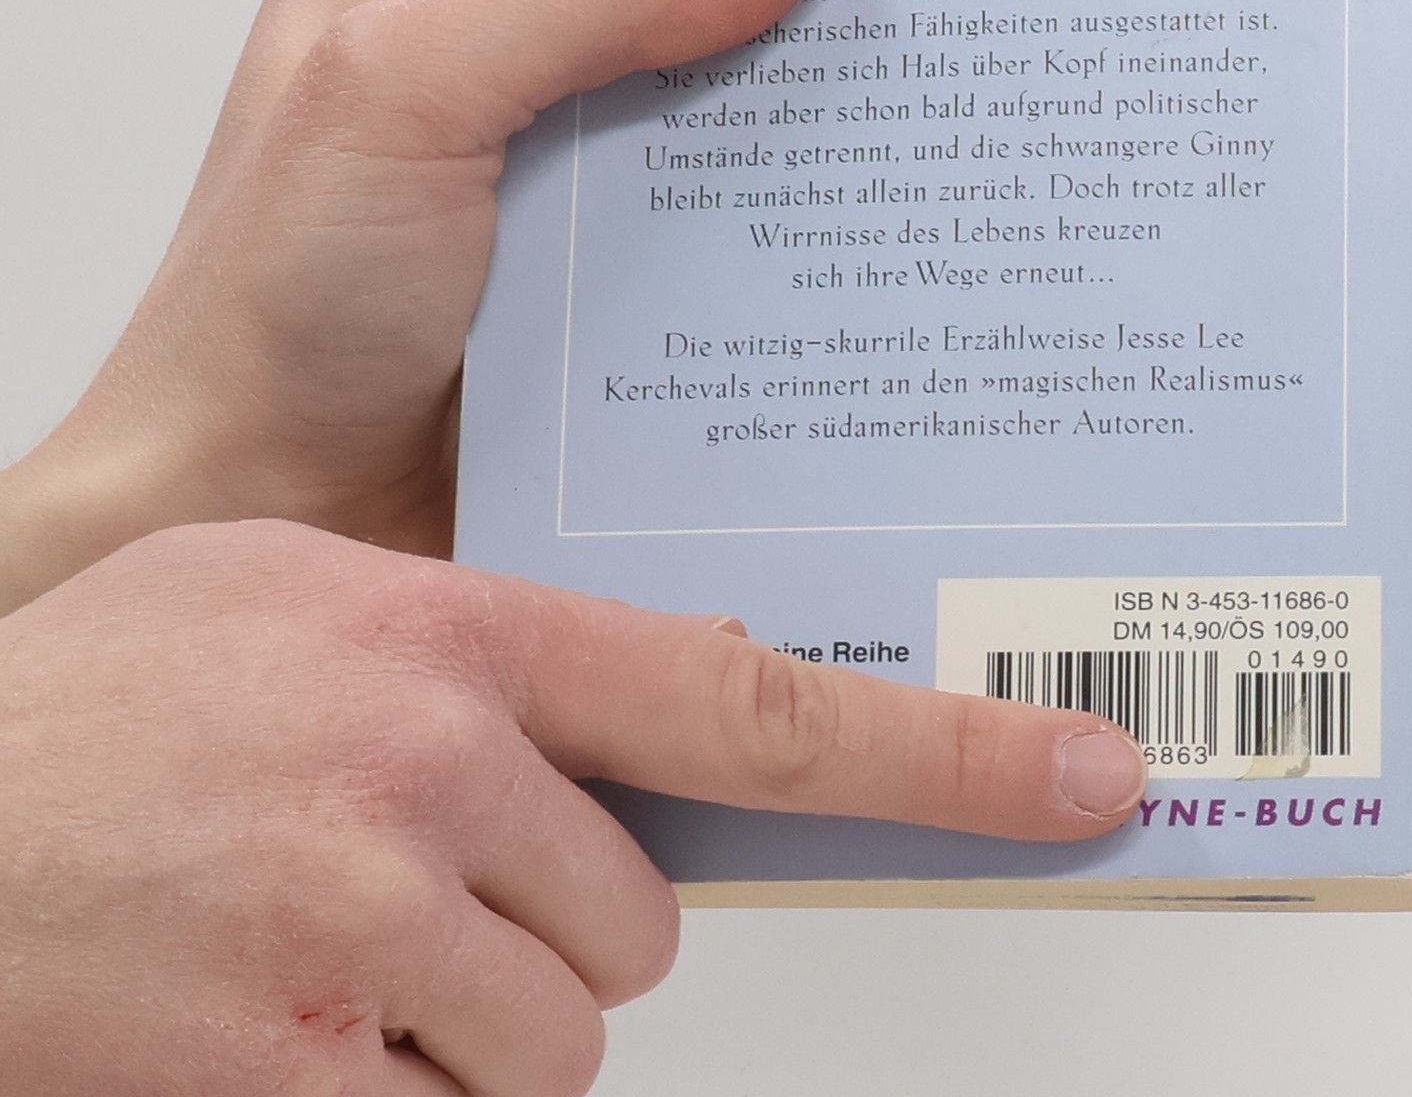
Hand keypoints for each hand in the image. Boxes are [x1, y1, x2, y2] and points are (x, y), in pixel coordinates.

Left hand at [0, 0, 828, 610]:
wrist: (250, 527)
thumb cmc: (266, 304)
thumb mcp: (405, 92)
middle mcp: (487, 86)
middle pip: (666, 12)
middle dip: (779, 5)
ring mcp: (548, 201)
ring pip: (703, 136)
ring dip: (794, 132)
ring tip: (937, 94)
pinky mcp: (599, 307)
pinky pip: (712, 248)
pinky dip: (779, 240)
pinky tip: (874, 226)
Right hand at [0, 519, 1146, 1096]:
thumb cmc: (98, 703)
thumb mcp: (296, 597)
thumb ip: (473, 640)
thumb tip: (625, 703)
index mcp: (459, 636)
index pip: (753, 700)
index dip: (942, 753)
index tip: (1082, 778)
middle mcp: (434, 767)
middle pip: (636, 917)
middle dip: (552, 925)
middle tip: (409, 879)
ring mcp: (364, 925)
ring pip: (556, 1038)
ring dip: (467, 1022)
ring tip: (318, 943)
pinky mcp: (296, 1071)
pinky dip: (389, 1093)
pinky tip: (273, 1016)